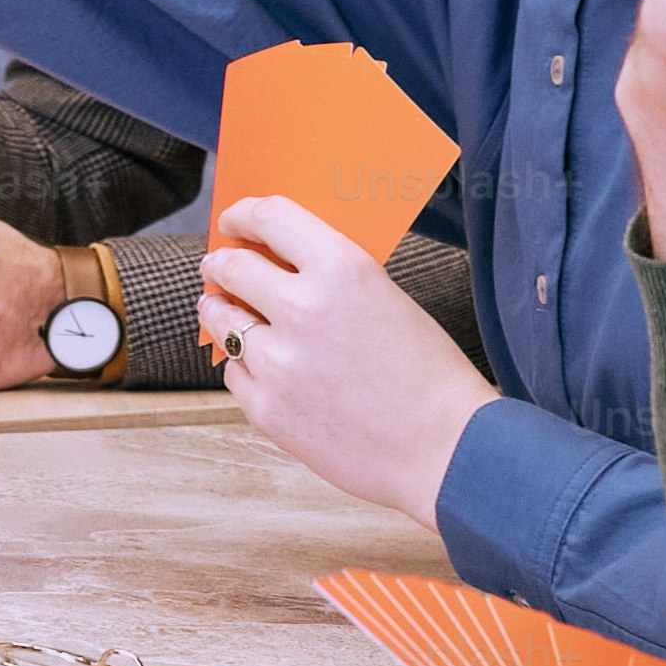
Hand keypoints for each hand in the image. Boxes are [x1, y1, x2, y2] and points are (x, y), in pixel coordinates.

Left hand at [202, 193, 501, 520]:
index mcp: (341, 269)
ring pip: (221, 320)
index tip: (233, 220)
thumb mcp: (386, 299)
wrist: (446, 451)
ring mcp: (278, 362)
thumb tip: (275, 261)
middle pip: (232, 266)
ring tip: (224, 309)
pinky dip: (245, 365)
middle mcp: (301, 308)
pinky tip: (263, 366)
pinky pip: (235, 371)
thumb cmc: (428, 375)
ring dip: (221, 311)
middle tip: (218, 265)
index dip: (243, 214)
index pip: (269, 216)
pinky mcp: (266, 408)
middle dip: (221, 262)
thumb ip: (330, 277)